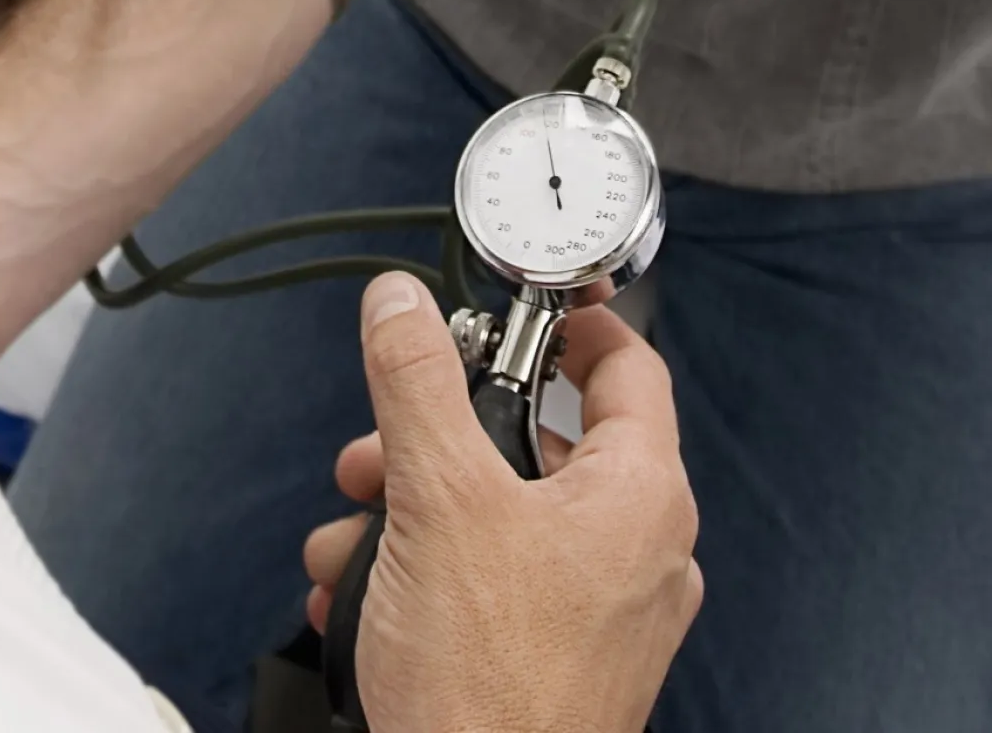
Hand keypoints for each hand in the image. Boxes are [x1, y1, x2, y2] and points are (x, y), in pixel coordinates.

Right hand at [303, 273, 701, 732]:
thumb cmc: (490, 687)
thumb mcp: (439, 500)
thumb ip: (417, 385)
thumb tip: (400, 305)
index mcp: (638, 496)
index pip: (626, 367)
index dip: (572, 325)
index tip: (520, 310)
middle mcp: (633, 551)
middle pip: (537, 445)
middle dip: (437, 440)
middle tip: (381, 446)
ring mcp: (596, 610)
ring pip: (498, 518)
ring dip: (411, 513)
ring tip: (353, 537)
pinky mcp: (553, 655)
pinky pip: (489, 582)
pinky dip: (424, 573)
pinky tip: (364, 596)